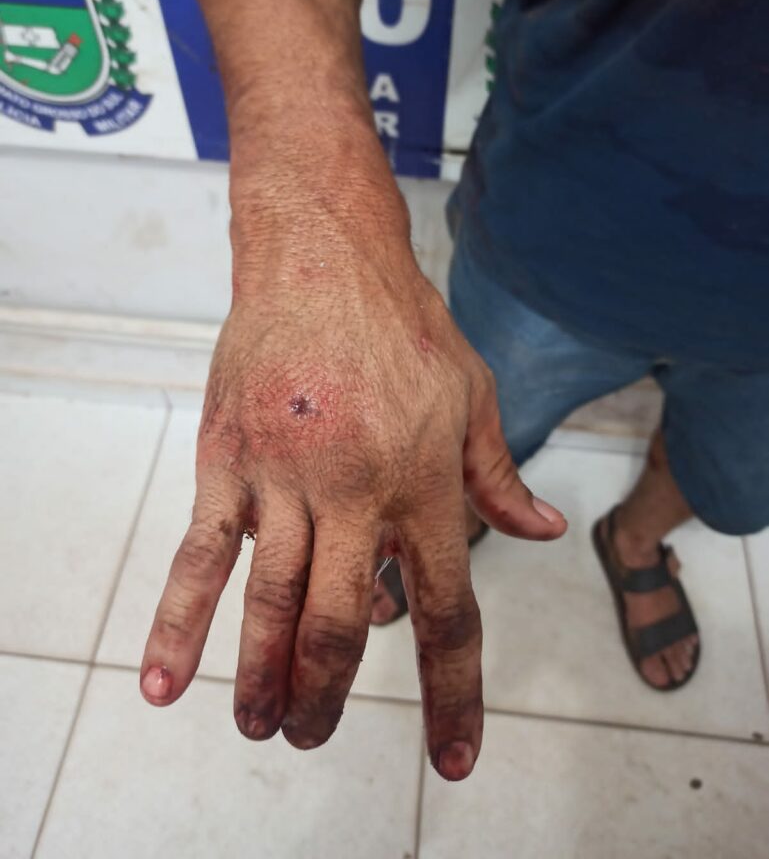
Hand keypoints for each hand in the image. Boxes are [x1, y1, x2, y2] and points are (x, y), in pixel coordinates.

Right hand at [139, 165, 565, 780]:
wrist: (321, 255)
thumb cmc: (402, 323)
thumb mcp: (472, 393)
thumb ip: (498, 475)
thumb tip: (540, 533)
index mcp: (426, 482)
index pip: (447, 609)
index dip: (453, 692)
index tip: (454, 756)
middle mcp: (358, 491)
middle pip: (346, 624)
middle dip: (331, 695)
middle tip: (314, 736)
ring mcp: (286, 479)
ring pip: (274, 603)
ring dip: (267, 678)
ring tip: (263, 727)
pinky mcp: (229, 460)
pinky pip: (201, 553)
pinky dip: (179, 622)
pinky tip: (164, 683)